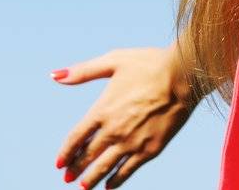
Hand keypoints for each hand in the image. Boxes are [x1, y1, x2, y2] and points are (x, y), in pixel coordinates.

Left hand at [52, 46, 200, 187]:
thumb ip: (83, 72)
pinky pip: (128, 170)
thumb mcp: (113, 61)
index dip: (66, 152)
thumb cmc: (149, 64)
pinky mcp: (150, 150)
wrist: (184, 75)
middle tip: (67, 177)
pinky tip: (109, 186)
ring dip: (91, 179)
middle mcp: (114, 130)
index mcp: (102, 110)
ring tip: (82, 187)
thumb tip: (55, 75)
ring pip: (105, 167)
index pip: (76, 137)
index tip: (59, 162)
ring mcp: (132, 142)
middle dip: (75, 168)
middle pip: (88, 155)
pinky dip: (116, 180)